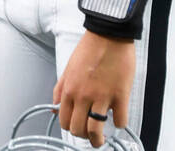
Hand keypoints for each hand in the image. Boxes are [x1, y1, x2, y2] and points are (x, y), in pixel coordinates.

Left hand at [54, 30, 133, 147]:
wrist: (108, 34)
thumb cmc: (89, 49)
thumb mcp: (68, 68)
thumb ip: (60, 89)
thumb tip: (54, 107)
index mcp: (69, 89)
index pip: (64, 121)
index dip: (70, 128)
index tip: (77, 128)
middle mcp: (82, 96)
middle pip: (78, 129)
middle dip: (83, 136)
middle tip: (89, 135)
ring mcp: (101, 97)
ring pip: (96, 131)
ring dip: (98, 139)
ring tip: (100, 140)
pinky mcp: (120, 95)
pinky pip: (120, 121)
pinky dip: (119, 123)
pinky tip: (118, 118)